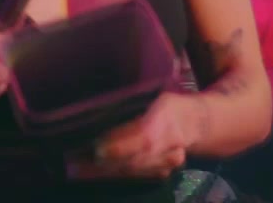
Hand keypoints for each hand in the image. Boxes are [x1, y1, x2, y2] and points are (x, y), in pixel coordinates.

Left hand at [70, 93, 200, 180]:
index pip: (143, 137)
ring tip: (77, 169)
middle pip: (134, 159)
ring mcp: (168, 163)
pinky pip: (136, 176)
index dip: (120, 146)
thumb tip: (98, 108)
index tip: (96, 149)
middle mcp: (169, 146)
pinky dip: (114, 174)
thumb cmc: (168, 104)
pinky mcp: (163, 173)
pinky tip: (95, 172)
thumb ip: (132, 105)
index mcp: (166, 120)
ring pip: (133, 171)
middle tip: (74, 163)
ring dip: (103, 171)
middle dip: (102, 163)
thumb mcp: (153, 96)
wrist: (198, 124)